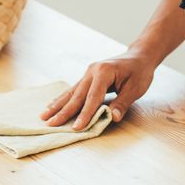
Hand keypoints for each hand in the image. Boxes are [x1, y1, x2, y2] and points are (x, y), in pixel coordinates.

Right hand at [39, 51, 155, 129]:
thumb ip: (123, 103)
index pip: (93, 97)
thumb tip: (112, 118)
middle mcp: (92, 71)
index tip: (77, 127)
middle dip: (64, 111)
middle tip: (50, 124)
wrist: (139, 56)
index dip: (85, 114)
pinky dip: (63, 99)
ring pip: (71, 92)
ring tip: (44, 116)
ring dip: (58, 105)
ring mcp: (88, 73)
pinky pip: (74, 90)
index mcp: (104, 72)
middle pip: (77, 95)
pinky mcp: (88, 77)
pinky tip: (52, 105)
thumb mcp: (136, 88)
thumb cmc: (139, 72)